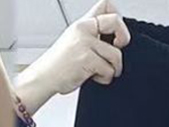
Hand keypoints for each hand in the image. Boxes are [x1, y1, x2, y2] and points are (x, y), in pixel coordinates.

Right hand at [15, 0, 130, 115]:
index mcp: (81, 24)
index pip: (106, 5)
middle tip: (118, 48)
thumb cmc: (57, 64)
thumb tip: (114, 41)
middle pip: (116, 21)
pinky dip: (106, 78)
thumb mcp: (73, 41)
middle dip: (124, 37)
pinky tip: (96, 78)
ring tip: (102, 71)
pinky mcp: (87, 59)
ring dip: (114, 68)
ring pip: (115, 54)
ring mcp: (85, 44)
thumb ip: (91, 37)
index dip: (117, 17)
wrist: (44, 77)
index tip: (115, 34)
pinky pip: (108, 69)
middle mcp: (83, 30)